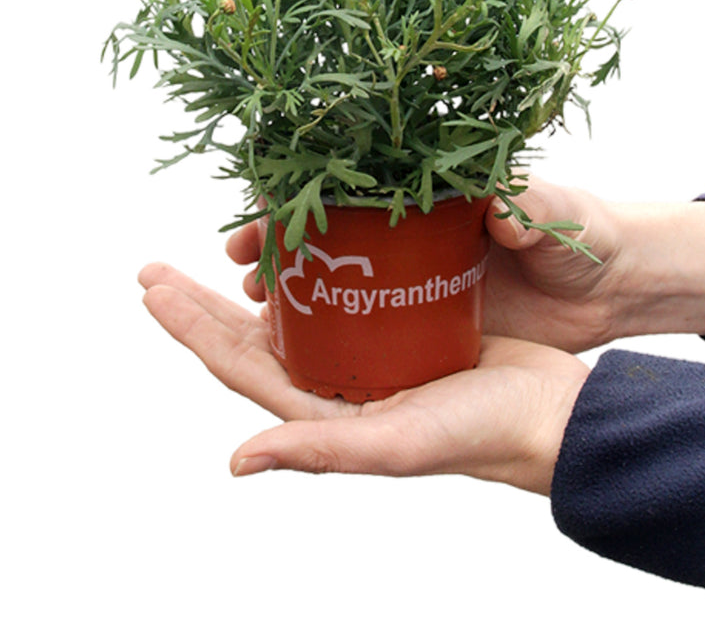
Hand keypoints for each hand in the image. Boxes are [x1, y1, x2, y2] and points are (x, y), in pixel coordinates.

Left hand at [139, 262, 588, 494]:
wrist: (552, 412)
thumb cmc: (476, 435)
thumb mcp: (392, 444)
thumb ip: (316, 450)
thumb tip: (236, 462)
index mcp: (320, 408)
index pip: (235, 361)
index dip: (189, 326)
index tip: (151, 287)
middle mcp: (334, 379)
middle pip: (247, 334)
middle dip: (196, 301)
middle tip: (152, 266)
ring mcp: (364, 349)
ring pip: (287, 308)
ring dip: (245, 282)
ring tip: (212, 250)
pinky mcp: (398, 320)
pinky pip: (338, 288)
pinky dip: (309, 267)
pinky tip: (295, 242)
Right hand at [227, 176, 704, 352]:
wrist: (622, 281)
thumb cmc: (586, 234)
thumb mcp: (557, 215)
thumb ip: (531, 206)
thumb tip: (500, 208)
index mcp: (424, 194)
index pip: (339, 193)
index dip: (289, 207)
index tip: (249, 224)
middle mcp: (407, 232)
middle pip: (319, 236)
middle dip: (268, 246)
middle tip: (233, 263)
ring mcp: (415, 276)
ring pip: (333, 277)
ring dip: (288, 285)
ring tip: (252, 303)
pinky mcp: (429, 314)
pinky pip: (368, 316)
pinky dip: (329, 321)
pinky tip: (301, 337)